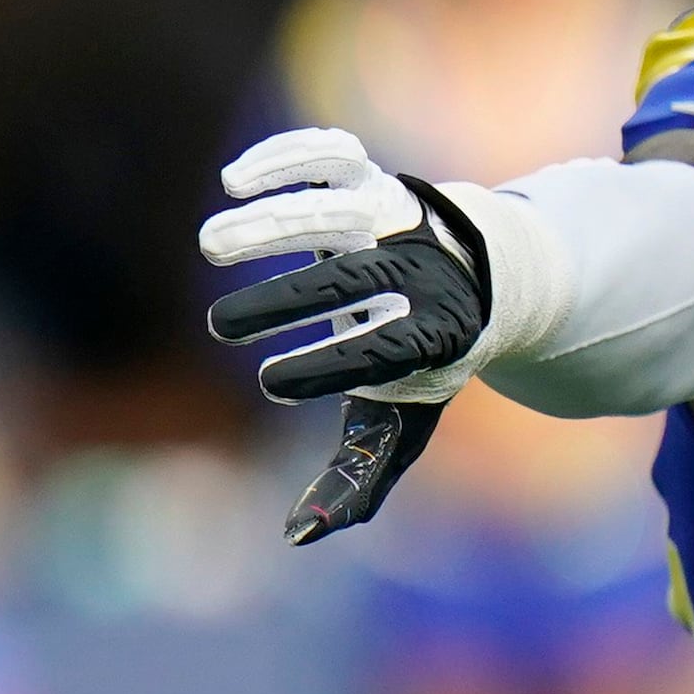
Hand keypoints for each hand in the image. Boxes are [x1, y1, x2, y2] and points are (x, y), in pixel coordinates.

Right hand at [200, 129, 495, 541]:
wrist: (483, 273)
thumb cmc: (421, 362)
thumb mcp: (400, 423)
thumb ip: (353, 479)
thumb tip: (296, 538)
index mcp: (435, 336)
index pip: (386, 350)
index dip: (330, 365)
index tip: (268, 384)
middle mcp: (420, 270)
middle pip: (355, 280)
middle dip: (286, 302)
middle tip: (222, 327)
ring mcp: (394, 216)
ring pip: (339, 209)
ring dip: (273, 224)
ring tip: (210, 246)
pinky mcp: (369, 175)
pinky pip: (332, 154)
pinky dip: (288, 156)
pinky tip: (235, 180)